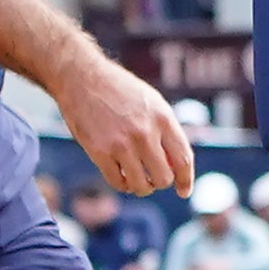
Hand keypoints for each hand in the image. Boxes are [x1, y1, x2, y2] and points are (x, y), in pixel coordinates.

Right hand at [58, 49, 192, 197]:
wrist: (82, 77)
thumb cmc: (119, 90)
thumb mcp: (152, 102)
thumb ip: (166, 131)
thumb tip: (176, 166)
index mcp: (162, 118)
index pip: (183, 159)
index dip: (186, 180)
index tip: (184, 192)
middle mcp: (144, 132)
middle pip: (164, 177)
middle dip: (160, 182)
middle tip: (153, 179)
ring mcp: (121, 143)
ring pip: (141, 185)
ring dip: (141, 187)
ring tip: (137, 181)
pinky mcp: (99, 151)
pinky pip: (117, 182)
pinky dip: (122, 185)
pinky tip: (122, 177)